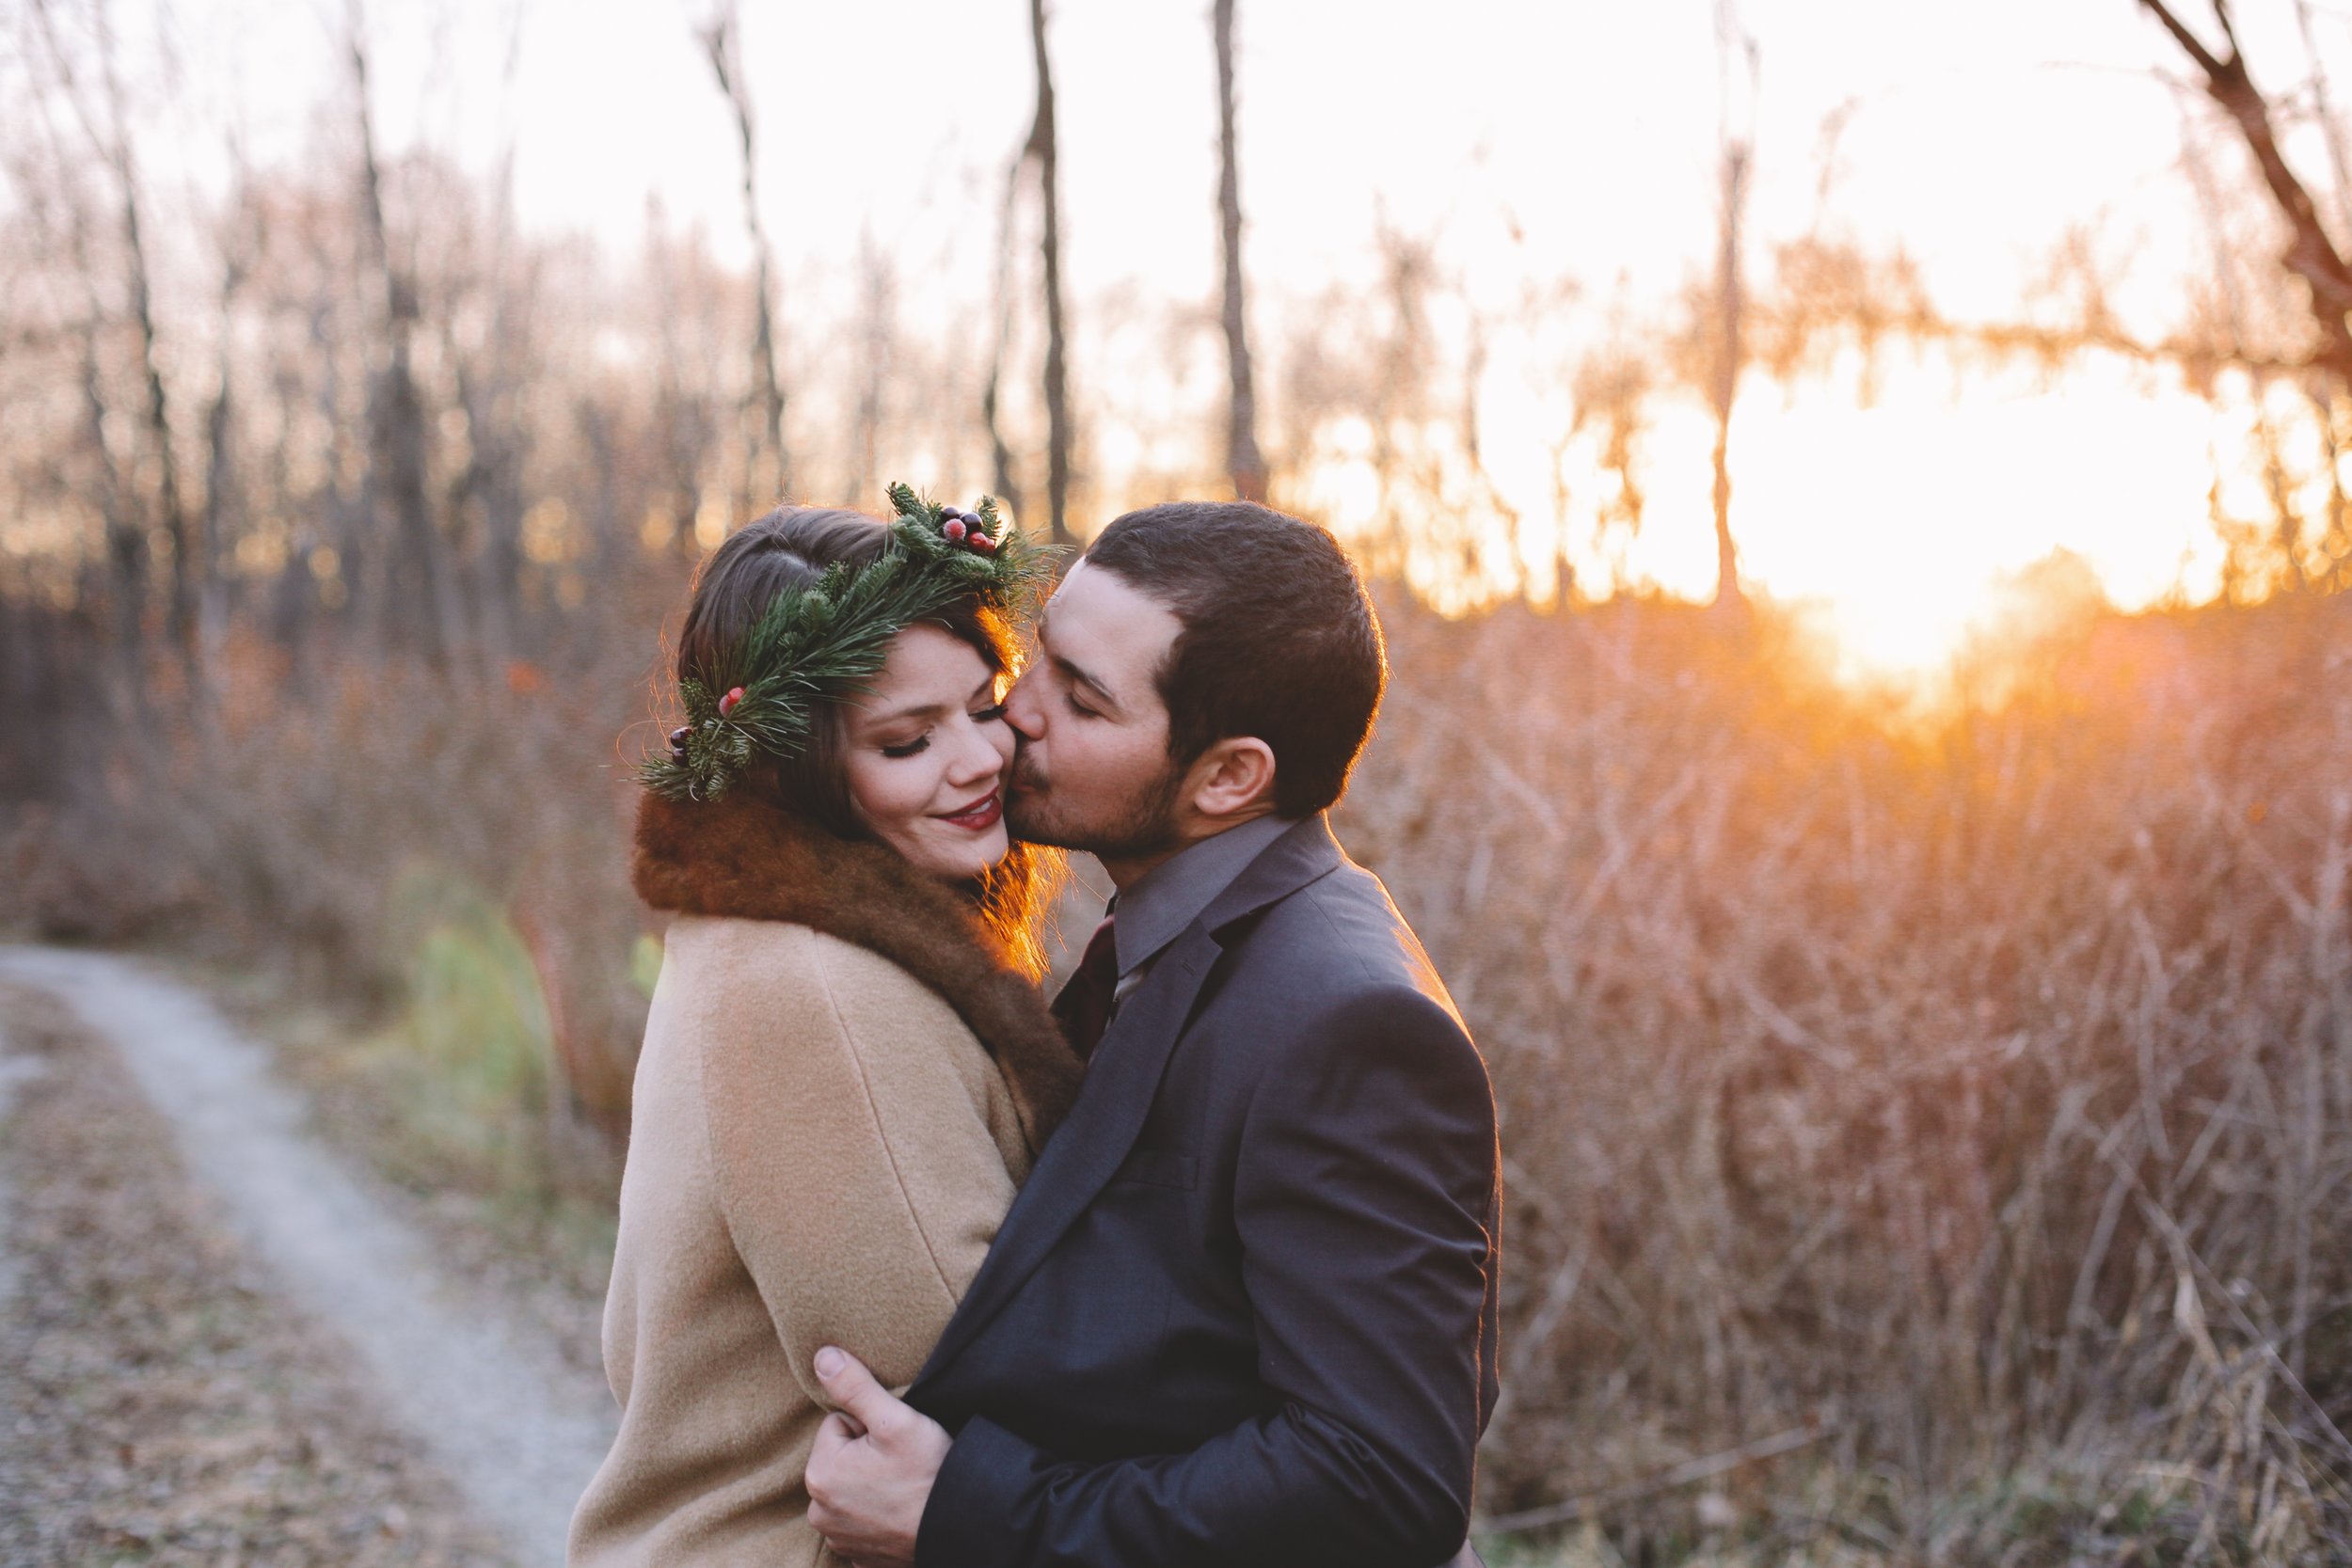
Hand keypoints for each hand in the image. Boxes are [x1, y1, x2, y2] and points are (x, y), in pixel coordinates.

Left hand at [806, 1346, 949, 1567]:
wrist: (960, 1525)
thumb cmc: (927, 1473)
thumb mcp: (894, 1419)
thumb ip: (855, 1385)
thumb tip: (822, 1356)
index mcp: (820, 1474)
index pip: (838, 1425)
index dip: (870, 1427)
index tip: (893, 1443)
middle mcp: (819, 1511)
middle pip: (842, 1458)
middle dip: (867, 1456)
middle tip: (901, 1465)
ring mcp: (838, 1537)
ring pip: (851, 1489)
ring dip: (872, 1485)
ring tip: (902, 1487)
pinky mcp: (857, 1555)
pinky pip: (861, 1521)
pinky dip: (878, 1515)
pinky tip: (900, 1512)